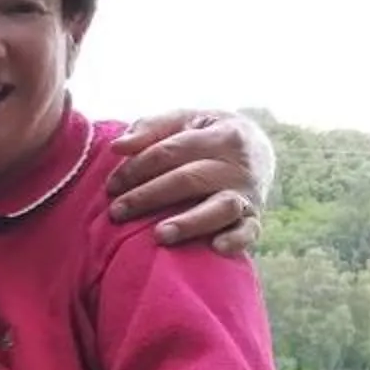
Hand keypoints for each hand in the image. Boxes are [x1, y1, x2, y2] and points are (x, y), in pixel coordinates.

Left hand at [107, 111, 271, 256]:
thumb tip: (117, 146)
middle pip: (189, 179)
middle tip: (117, 212)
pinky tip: (215, 247)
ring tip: (159, 235)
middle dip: (149, 196)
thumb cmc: (207, 136)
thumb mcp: (185, 121)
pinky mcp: (255, 219)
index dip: (137, 168)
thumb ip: (151, 128)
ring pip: (220, 207)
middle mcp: (238, 164)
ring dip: (189, 222)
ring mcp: (248, 193)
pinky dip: (236, 240)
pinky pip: (249, 232)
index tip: (111, 186)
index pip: (170, 152)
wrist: (258, 150)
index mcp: (220, 134)